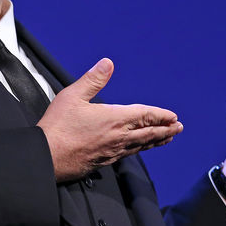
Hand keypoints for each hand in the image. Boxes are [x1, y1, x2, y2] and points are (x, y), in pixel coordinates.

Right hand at [38, 58, 182, 181]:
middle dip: (165, 129)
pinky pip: (130, 154)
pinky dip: (141, 150)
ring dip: (157, 141)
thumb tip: (108, 63)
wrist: (48, 157)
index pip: (145, 115)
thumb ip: (93, 79)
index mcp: (114, 118)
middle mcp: (118, 137)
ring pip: (142, 146)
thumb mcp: (73, 96)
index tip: (173, 116)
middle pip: (149, 133)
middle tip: (178, 128)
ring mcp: (113, 151)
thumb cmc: (58, 126)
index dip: (160, 115)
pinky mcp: (105, 161)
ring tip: (166, 138)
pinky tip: (139, 149)